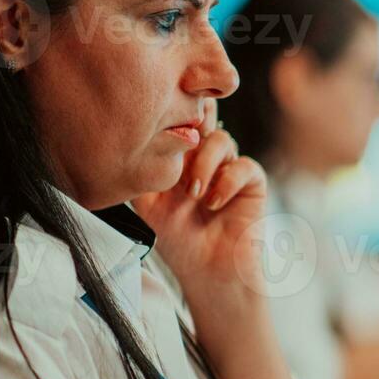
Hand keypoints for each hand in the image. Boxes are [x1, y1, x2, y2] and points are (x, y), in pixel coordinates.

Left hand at [132, 97, 269, 305]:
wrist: (208, 273)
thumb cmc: (178, 241)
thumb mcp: (147, 205)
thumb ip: (141, 173)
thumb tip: (127, 142)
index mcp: (180, 157)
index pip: (178, 120)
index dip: (174, 105)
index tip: (160, 106)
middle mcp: (205, 156)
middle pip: (205, 115)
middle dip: (197, 115)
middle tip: (185, 130)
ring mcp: (229, 167)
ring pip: (221, 139)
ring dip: (204, 163)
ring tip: (193, 194)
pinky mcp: (251, 183)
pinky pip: (243, 166)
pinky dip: (226, 182)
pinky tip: (213, 204)